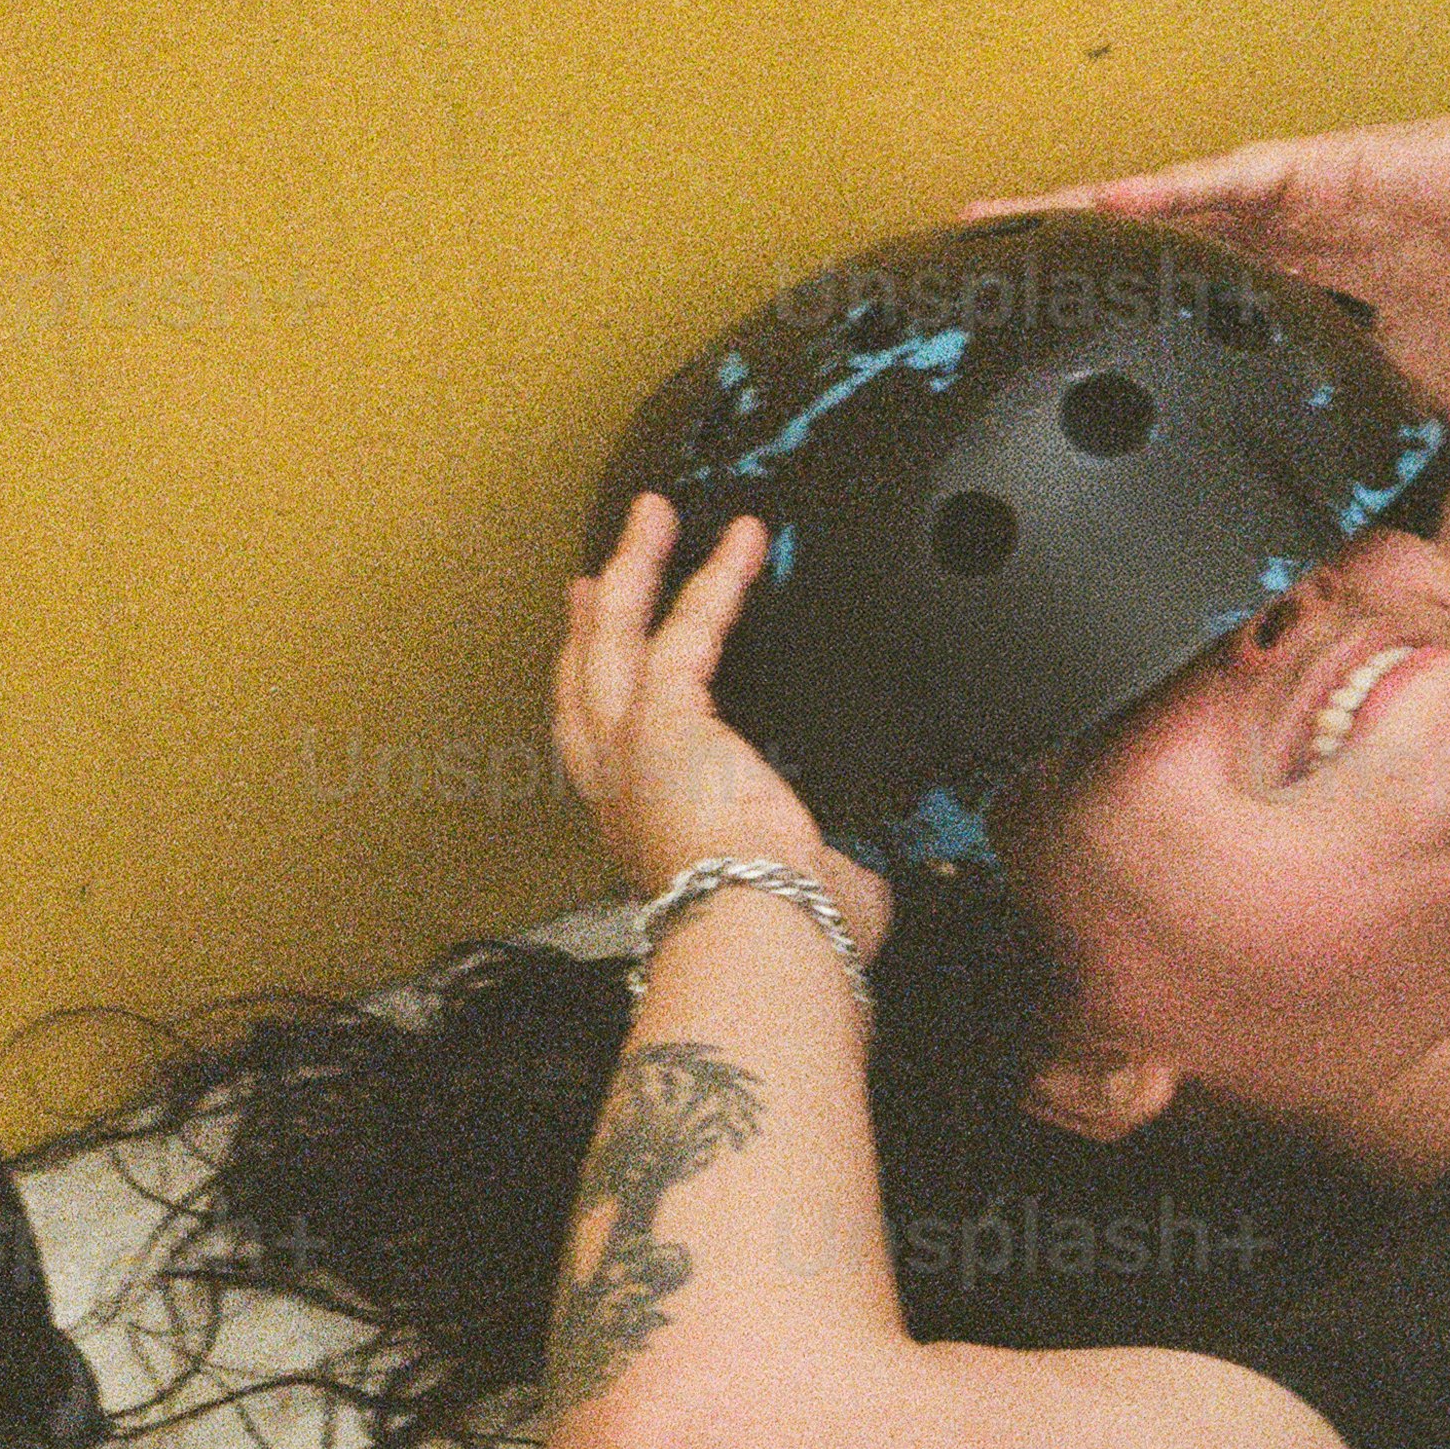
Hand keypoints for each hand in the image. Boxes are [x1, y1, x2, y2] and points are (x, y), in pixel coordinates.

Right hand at [551, 500, 892, 959]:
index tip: (604, 655)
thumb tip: (863, 867)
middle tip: (600, 570)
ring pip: (618, 636)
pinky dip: (714, 578)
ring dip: (636, 568)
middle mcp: (622, 788)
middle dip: (595, 619)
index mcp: (645, 830)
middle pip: (586, 679)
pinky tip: (740, 539)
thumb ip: (820, 862)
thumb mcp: (799, 886)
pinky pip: (684, 628)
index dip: (600, 696)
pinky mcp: (663, 718)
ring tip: (654, 513)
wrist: (758, 934)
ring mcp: (632, 748)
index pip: (610, 748)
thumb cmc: (783, 934)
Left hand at [961, 109, 1449, 566]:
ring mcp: (1287, 214)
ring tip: (988, 235)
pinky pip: (1215, 183)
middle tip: (980, 312)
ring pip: (1159, 223)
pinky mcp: (1309, 172)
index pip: (1196, 344)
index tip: (1060, 399)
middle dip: (1069, 291)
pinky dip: (1154, 195)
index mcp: (1308, 327)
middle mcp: (1281, 265)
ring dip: (1076, 228)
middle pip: (1149, 276)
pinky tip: (1091, 205)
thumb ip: (1440, 522)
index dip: (1130, 363)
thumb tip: (1418, 599)